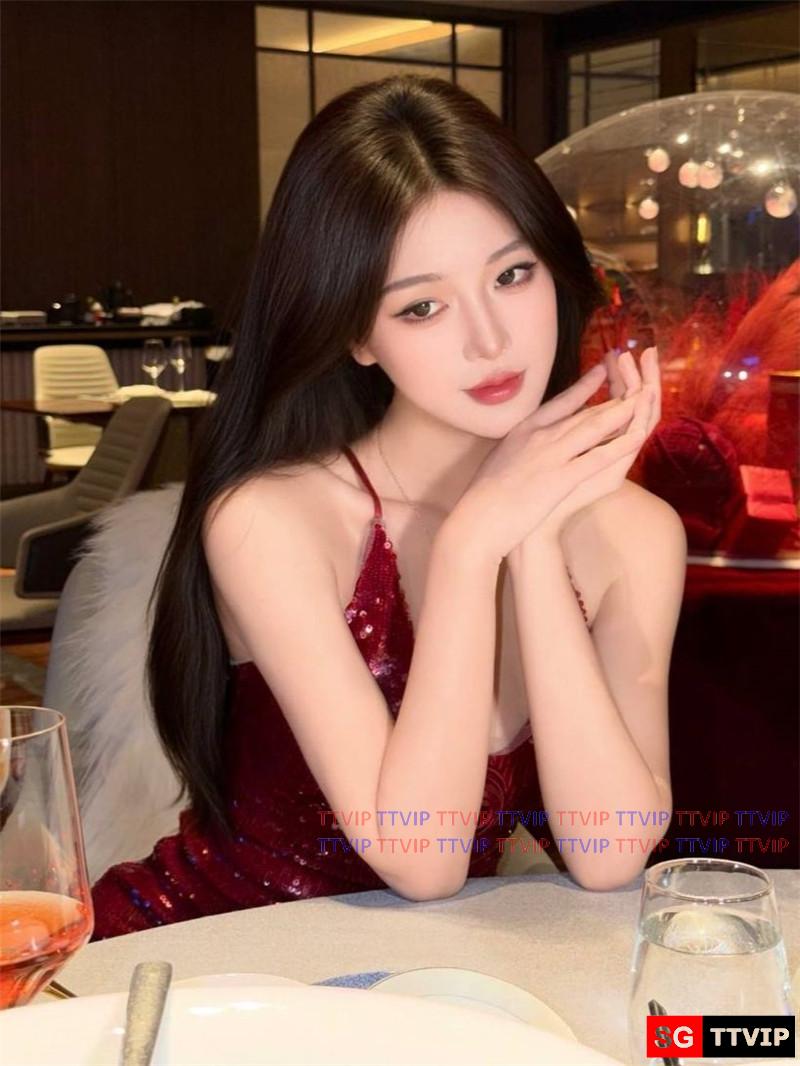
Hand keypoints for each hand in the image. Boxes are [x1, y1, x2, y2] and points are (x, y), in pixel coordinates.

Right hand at [455, 358, 654, 565]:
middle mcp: (540, 435)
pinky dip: (619, 444)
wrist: (477, 517)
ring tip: (645, 395)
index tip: (602, 370)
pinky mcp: (561, 477)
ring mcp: (551, 454)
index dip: (584, 385)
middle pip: (583, 411)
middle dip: (612, 395)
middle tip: (636, 378)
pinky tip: (637, 435)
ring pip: (595, 425)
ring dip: (623, 410)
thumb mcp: (498, 459)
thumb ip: (516, 448)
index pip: (560, 402)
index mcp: (523, 430)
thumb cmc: (482, 495)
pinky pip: (597, 456)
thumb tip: (522, 446)